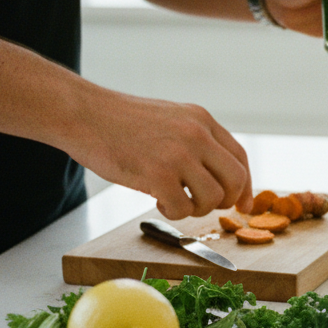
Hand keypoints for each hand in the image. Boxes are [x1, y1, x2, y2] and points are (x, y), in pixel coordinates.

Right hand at [66, 88, 253, 219]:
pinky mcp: (158, 174)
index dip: (246, 185)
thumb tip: (216, 176)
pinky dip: (173, 213)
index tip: (243, 204)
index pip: (240, 157)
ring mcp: (179, 154)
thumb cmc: (119, 122)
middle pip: (235, 180)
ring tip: (173, 200)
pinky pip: (182, 208)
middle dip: (226, 201)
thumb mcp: (170, 119)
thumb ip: (195, 140)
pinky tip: (157, 201)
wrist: (82, 114)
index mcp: (202, 120)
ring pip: (213, 198)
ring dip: (195, 208)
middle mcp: (197, 135)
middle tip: (205, 206)